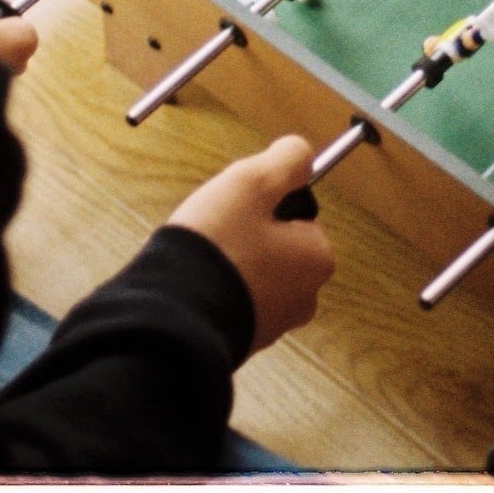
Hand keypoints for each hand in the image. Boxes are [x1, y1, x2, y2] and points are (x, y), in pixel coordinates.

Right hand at [169, 136, 335, 353]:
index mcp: (317, 258)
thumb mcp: (252, 182)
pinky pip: (234, 300)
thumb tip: (301, 152)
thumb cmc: (217, 247)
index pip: (296, 214)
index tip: (238, 208)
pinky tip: (196, 283)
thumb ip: (286, 160)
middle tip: (217, 231)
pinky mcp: (244, 340)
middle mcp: (305, 297)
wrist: (176, 319)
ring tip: (202, 258)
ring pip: (254, 272)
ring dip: (231, 261)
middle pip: (277, 245)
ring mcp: (274, 323)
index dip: (263, 204)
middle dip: (247, 235)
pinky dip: (218, 289)